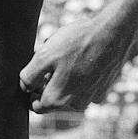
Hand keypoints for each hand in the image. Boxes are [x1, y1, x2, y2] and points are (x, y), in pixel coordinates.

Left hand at [19, 16, 135, 111]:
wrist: (114, 33)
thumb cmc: (77, 42)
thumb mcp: (45, 54)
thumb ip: (29, 76)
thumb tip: (23, 88)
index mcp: (58, 99)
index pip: (35, 106)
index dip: (30, 91)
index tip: (33, 75)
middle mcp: (76, 104)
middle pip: (53, 97)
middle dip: (48, 81)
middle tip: (52, 58)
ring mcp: (92, 98)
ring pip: (69, 91)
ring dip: (64, 77)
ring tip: (68, 54)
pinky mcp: (104, 89)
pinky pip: (84, 86)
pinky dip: (80, 75)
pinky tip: (83, 57)